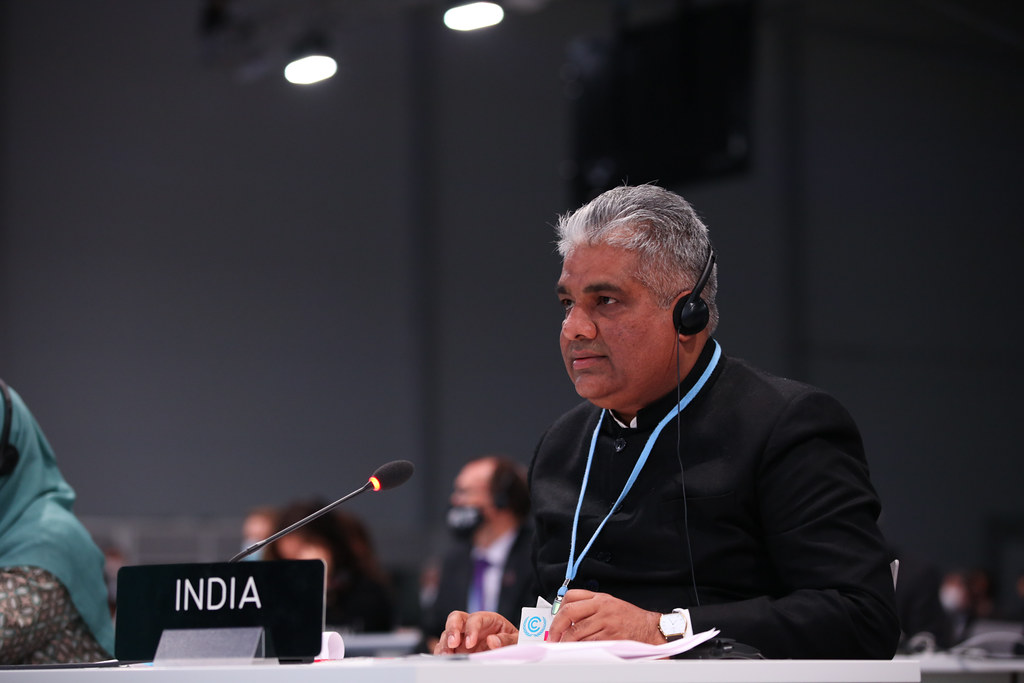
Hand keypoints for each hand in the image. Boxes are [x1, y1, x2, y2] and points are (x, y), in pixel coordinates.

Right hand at [433, 610, 518, 653]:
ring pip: (447, 634)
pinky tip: (444, 658)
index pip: (475, 619)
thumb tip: (493, 641)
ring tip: (446, 655)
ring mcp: (463, 637)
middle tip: (452, 643)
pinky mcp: (457, 649)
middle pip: (456, 619)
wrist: (512, 650)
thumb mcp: (516, 638)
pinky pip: (444, 647)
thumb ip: (506, 639)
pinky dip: (441, 652)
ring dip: (444, 643)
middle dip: (452, 629)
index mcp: (487, 620)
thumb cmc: (513, 641)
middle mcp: (472, 626)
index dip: (471, 629)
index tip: (470, 643)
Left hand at [547, 590, 663, 643]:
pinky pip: (588, 643)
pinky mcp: (610, 637)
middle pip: (569, 613)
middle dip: (556, 627)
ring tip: (563, 647)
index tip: (555, 621)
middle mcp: (602, 607)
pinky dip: (579, 648)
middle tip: (552, 637)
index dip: (559, 609)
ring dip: (566, 641)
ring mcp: (605, 622)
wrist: (650, 629)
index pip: (571, 597)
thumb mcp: (610, 605)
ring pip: (576, 631)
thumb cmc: (631, 619)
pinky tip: (577, 651)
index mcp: (600, 598)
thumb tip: (568, 620)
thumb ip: (591, 608)